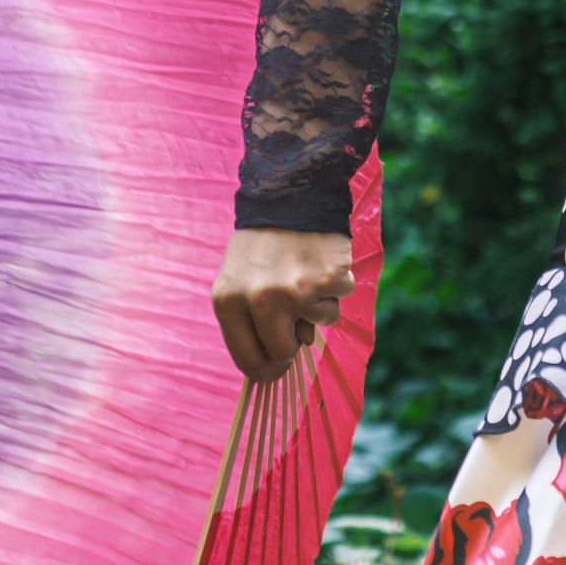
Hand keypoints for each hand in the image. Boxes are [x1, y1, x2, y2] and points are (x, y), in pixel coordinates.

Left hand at [213, 224, 355, 385]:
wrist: (291, 194)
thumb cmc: (262, 243)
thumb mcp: (237, 280)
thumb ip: (249, 322)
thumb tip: (274, 364)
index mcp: (228, 301)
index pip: (247, 359)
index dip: (265, 370)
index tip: (276, 369)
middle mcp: (259, 300)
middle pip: (282, 352)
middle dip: (291, 342)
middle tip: (295, 319)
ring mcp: (294, 292)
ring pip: (317, 328)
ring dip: (316, 307)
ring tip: (304, 274)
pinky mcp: (326, 281)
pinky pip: (337, 304)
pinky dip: (334, 288)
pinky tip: (320, 263)